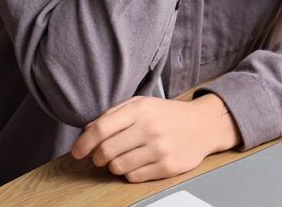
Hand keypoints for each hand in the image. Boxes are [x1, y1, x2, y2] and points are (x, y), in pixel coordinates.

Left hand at [71, 94, 240, 182]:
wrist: (204, 125)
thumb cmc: (168, 114)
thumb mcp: (143, 104)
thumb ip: (114, 113)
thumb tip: (87, 131)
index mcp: (141, 110)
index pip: (101, 129)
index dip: (83, 143)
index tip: (77, 151)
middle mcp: (150, 129)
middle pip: (106, 151)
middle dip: (97, 157)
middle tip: (100, 156)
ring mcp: (159, 149)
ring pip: (118, 167)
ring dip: (114, 166)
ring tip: (122, 158)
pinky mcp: (167, 167)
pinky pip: (134, 177)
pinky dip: (129, 173)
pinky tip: (137, 163)